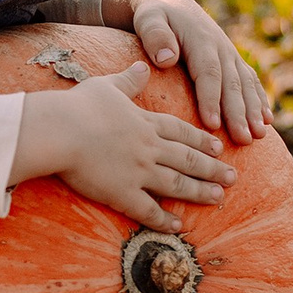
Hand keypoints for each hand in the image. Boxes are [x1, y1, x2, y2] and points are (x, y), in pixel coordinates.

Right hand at [11, 62, 237, 231]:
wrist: (59, 131)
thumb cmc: (78, 107)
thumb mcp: (106, 87)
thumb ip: (129, 80)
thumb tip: (144, 66)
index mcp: (144, 122)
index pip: (181, 132)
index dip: (201, 140)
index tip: (218, 147)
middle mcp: (148, 147)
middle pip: (187, 159)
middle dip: (212, 168)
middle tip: (233, 176)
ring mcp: (138, 171)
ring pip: (177, 184)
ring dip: (200, 191)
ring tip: (219, 196)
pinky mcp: (122, 193)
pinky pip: (148, 210)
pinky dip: (164, 219)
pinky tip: (179, 226)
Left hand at [105, 0, 272, 144]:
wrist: (170, 2)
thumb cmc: (154, 15)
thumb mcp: (148, 18)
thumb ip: (154, 35)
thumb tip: (167, 58)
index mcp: (200, 40)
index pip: (208, 73)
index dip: (211, 99)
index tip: (211, 124)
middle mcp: (220, 48)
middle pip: (232, 84)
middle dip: (238, 113)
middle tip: (243, 139)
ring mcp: (230, 54)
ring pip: (245, 85)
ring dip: (254, 111)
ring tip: (259, 135)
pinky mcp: (233, 61)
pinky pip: (250, 81)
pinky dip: (260, 100)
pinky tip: (267, 121)